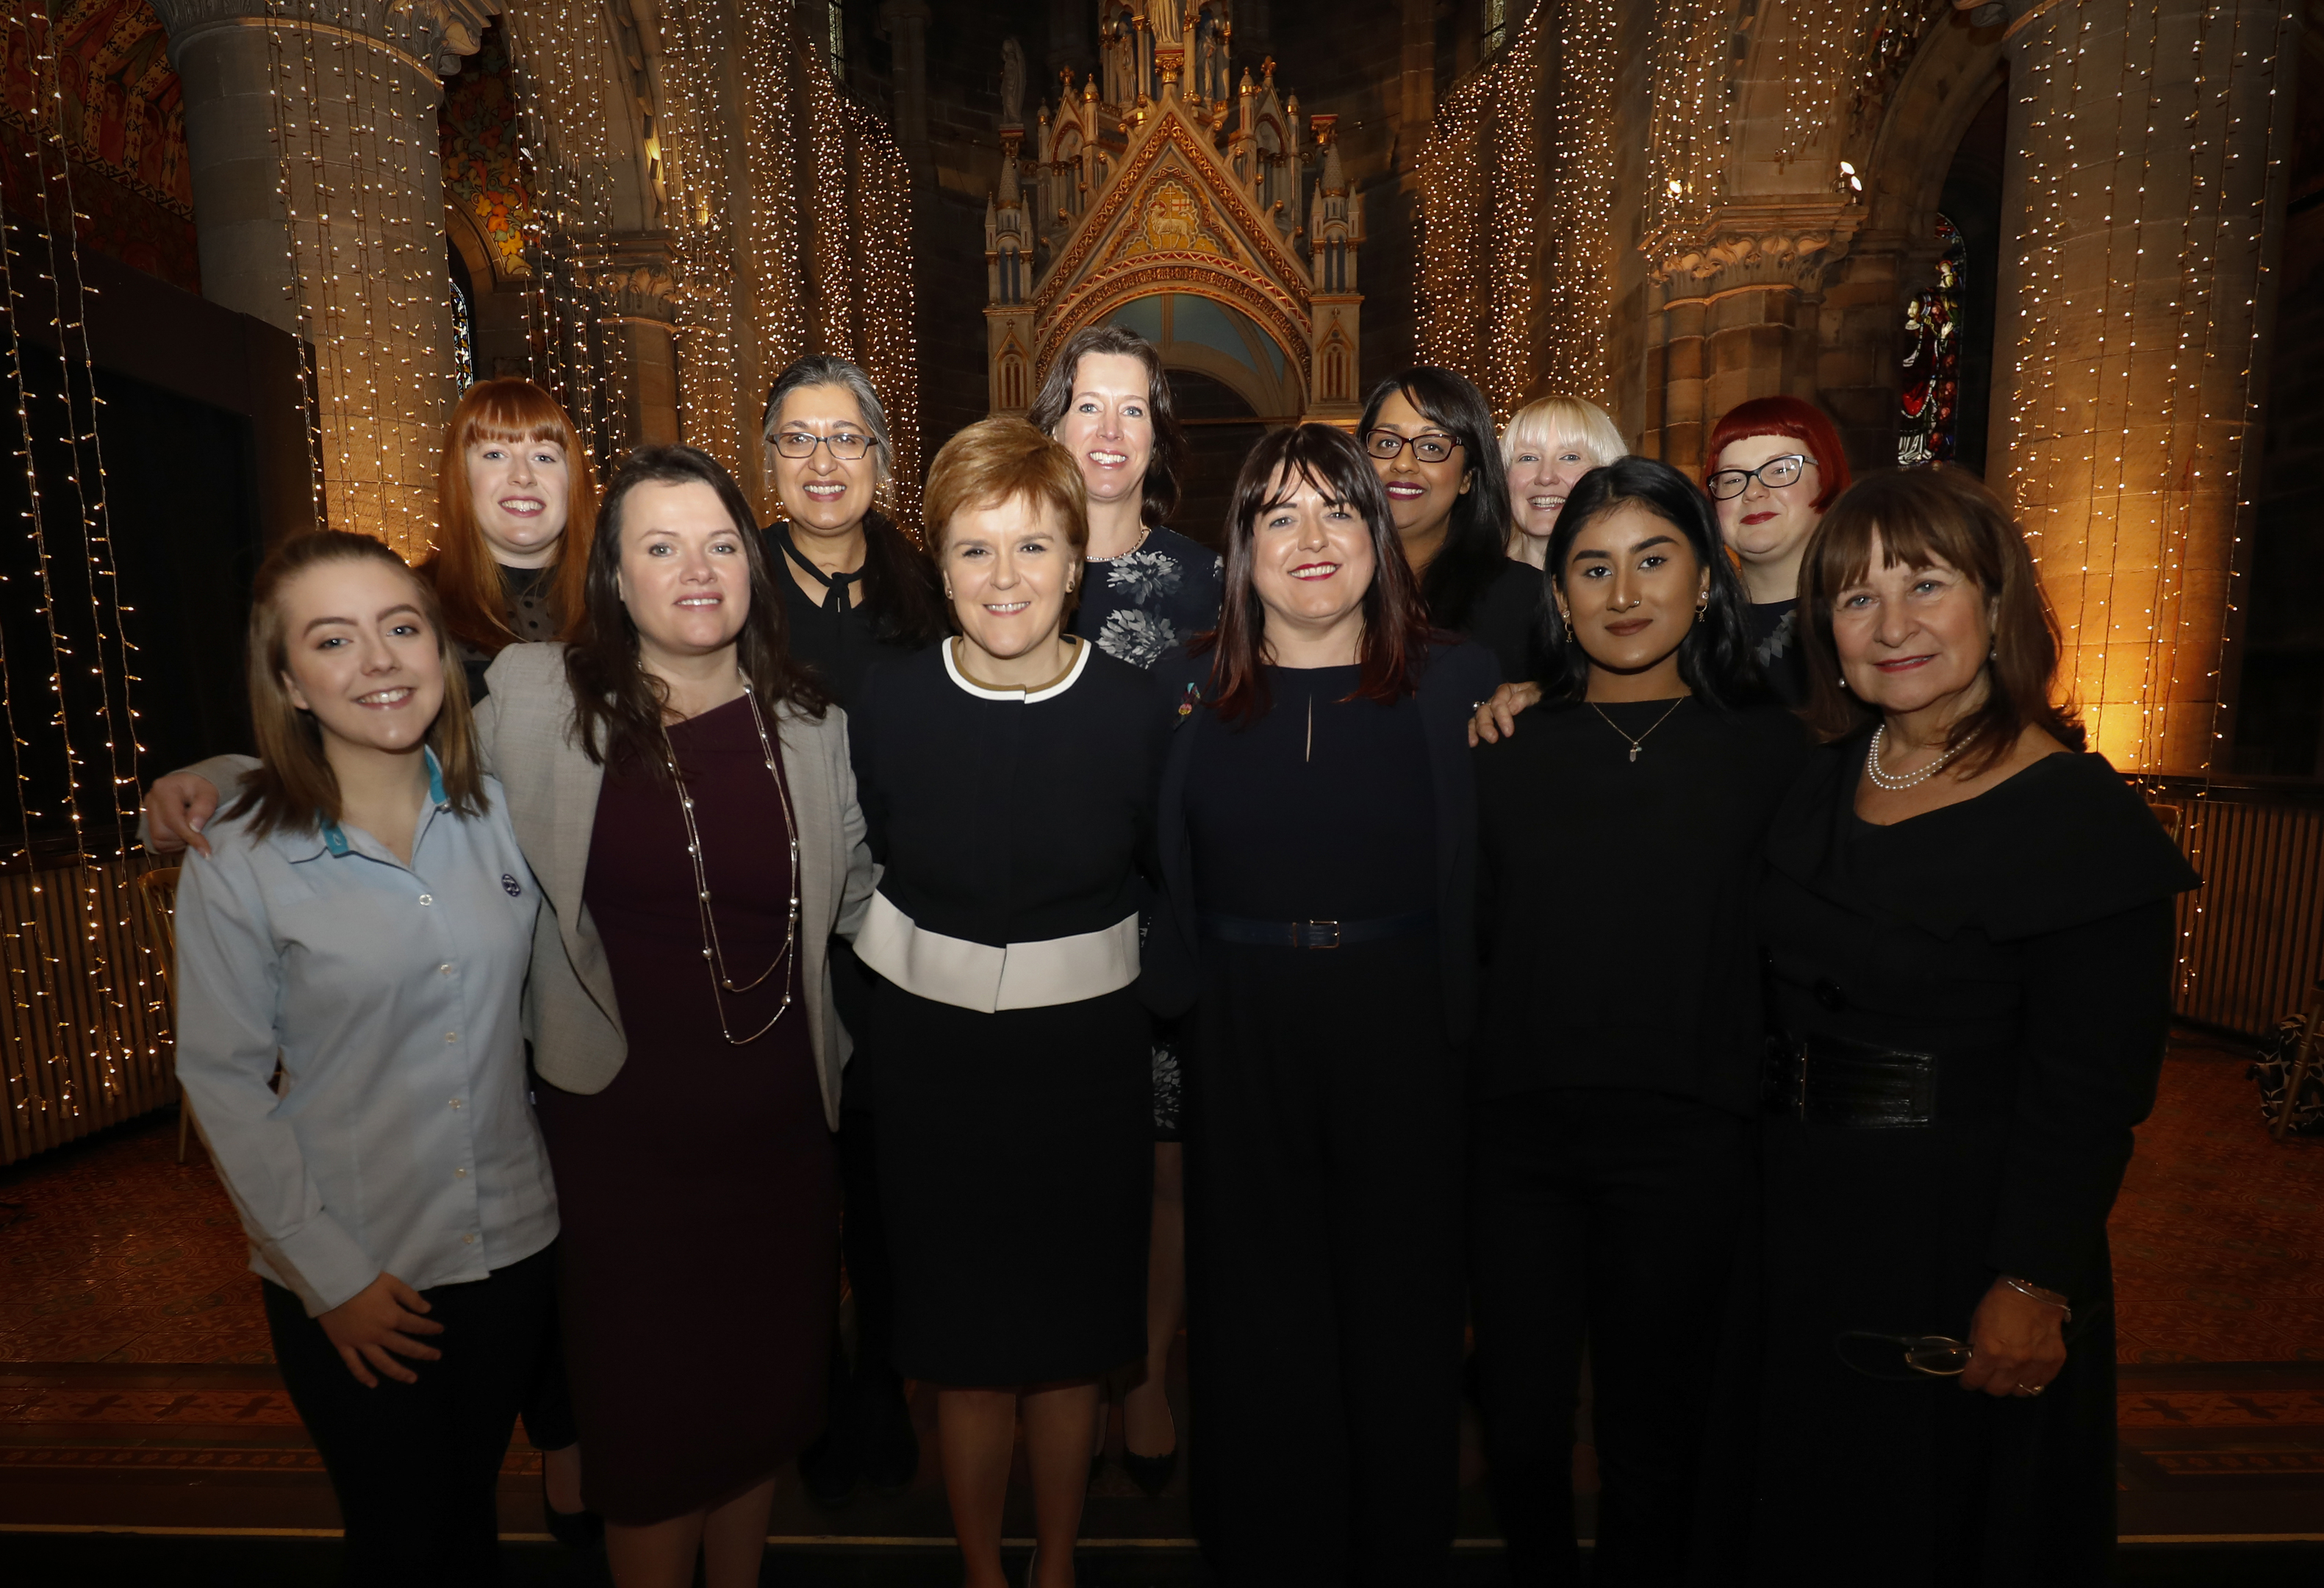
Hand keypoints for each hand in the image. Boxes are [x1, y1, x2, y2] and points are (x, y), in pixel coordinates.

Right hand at [143, 772, 222, 857]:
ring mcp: (146, 813)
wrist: (191, 786)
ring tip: (193, 833)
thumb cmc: (201, 789)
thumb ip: (204, 807)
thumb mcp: (209, 793)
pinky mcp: (147, 823)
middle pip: (162, 832)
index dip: (190, 836)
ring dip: (179, 842)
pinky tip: (184, 835)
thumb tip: (195, 827)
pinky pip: (158, 843)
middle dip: (184, 838)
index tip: (206, 850)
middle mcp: (150, 801)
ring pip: (159, 840)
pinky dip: (174, 844)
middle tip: (200, 836)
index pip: (173, 819)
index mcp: (163, 789)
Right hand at [317, 1272, 442, 1387]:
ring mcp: (361, 1343)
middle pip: (405, 1347)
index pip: (416, 1326)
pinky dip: (363, 1376)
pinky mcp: (344, 1346)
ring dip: (399, 1372)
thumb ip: (411, 1297)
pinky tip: (373, 1384)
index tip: (440, 1330)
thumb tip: (427, 1310)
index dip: (430, 1328)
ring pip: (382, 1362)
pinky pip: (354, 1365)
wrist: (333, 1285)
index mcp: (392, 1317)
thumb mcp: (392, 1283)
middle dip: (423, 1352)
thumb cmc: (363, 1281)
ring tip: (412, 1379)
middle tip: (436, 1356)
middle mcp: (379, 1334)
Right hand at [1468, 681, 1540, 746]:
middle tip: (1493, 739)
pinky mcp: (1490, 723)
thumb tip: (1512, 708)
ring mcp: (1491, 712)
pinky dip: (1473, 733)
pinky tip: (1473, 743)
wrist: (1545, 706)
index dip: (1502, 716)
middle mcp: (1495, 701)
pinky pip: (1475, 725)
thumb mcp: (1537, 693)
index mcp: (1506, 692)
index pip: (1499, 702)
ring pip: (1478, 718)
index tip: (1509, 732)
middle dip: (1486, 725)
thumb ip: (1526, 697)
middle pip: (1485, 711)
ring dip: (1479, 730)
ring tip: (1479, 742)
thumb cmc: (1541, 697)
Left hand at [1958, 1277, 2067, 1398]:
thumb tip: (1973, 1359)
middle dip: (1988, 1385)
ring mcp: (2035, 1365)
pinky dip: (2032, 1381)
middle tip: (1988, 1377)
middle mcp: (2013, 1363)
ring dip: (2012, 1385)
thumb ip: (1975, 1344)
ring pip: (2021, 1391)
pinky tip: (2027, 1373)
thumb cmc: (2000, 1302)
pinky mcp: (2054, 1362)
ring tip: (2009, 1377)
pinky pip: (2041, 1383)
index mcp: (1990, 1351)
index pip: (1975, 1379)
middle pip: (1998, 1390)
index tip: (1967, 1381)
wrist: (2033, 1291)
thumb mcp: (1978, 1321)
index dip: (1968, 1381)